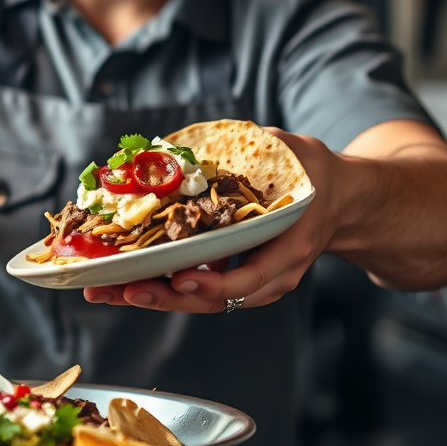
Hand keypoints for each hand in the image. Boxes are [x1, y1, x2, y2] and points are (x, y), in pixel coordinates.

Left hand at [82, 129, 340, 313]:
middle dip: (165, 297)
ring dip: (153, 295)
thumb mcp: (291, 153)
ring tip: (106, 289)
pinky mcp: (237, 278)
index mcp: (291, 244)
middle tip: (121, 290)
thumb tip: (196, 145)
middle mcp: (273, 273)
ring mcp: (255, 281)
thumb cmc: (313, 174)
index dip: (213, 282)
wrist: (340, 201)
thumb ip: (252, 151)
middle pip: (216, 298)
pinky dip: (162, 285)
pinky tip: (123, 278)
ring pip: (201, 300)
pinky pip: (198, 288)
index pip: (251, 275)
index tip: (178, 278)